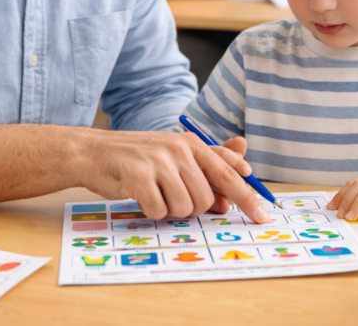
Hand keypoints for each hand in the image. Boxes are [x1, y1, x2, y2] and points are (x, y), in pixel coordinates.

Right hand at [76, 130, 270, 223]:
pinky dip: (151, 211)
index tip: (263, 215)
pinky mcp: (139, 177)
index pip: (228, 172)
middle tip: (170, 196)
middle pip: (206, 199)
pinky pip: (160, 212)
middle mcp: (178, 149)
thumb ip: (209, 162)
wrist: (93, 153)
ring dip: (169, 210)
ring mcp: (159, 162)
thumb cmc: (137, 157)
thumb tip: (245, 170)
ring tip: (154, 194)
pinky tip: (140, 196)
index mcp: (191, 143)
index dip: (248, 196)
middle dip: (191, 207)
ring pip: (185, 208)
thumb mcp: (174, 153)